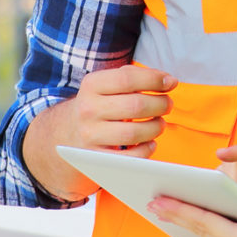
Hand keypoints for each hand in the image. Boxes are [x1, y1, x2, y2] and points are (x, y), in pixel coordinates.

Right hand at [25, 65, 176, 201]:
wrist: (65, 134)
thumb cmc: (98, 105)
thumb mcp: (105, 85)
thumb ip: (133, 77)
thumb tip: (167, 80)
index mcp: (91, 85)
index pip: (128, 78)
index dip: (154, 79)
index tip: (171, 82)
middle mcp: (88, 109)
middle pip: (135, 105)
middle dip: (160, 104)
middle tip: (168, 105)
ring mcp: (90, 135)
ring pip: (134, 132)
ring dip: (156, 127)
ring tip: (160, 123)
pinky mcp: (96, 158)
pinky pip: (129, 157)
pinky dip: (146, 150)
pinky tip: (150, 142)